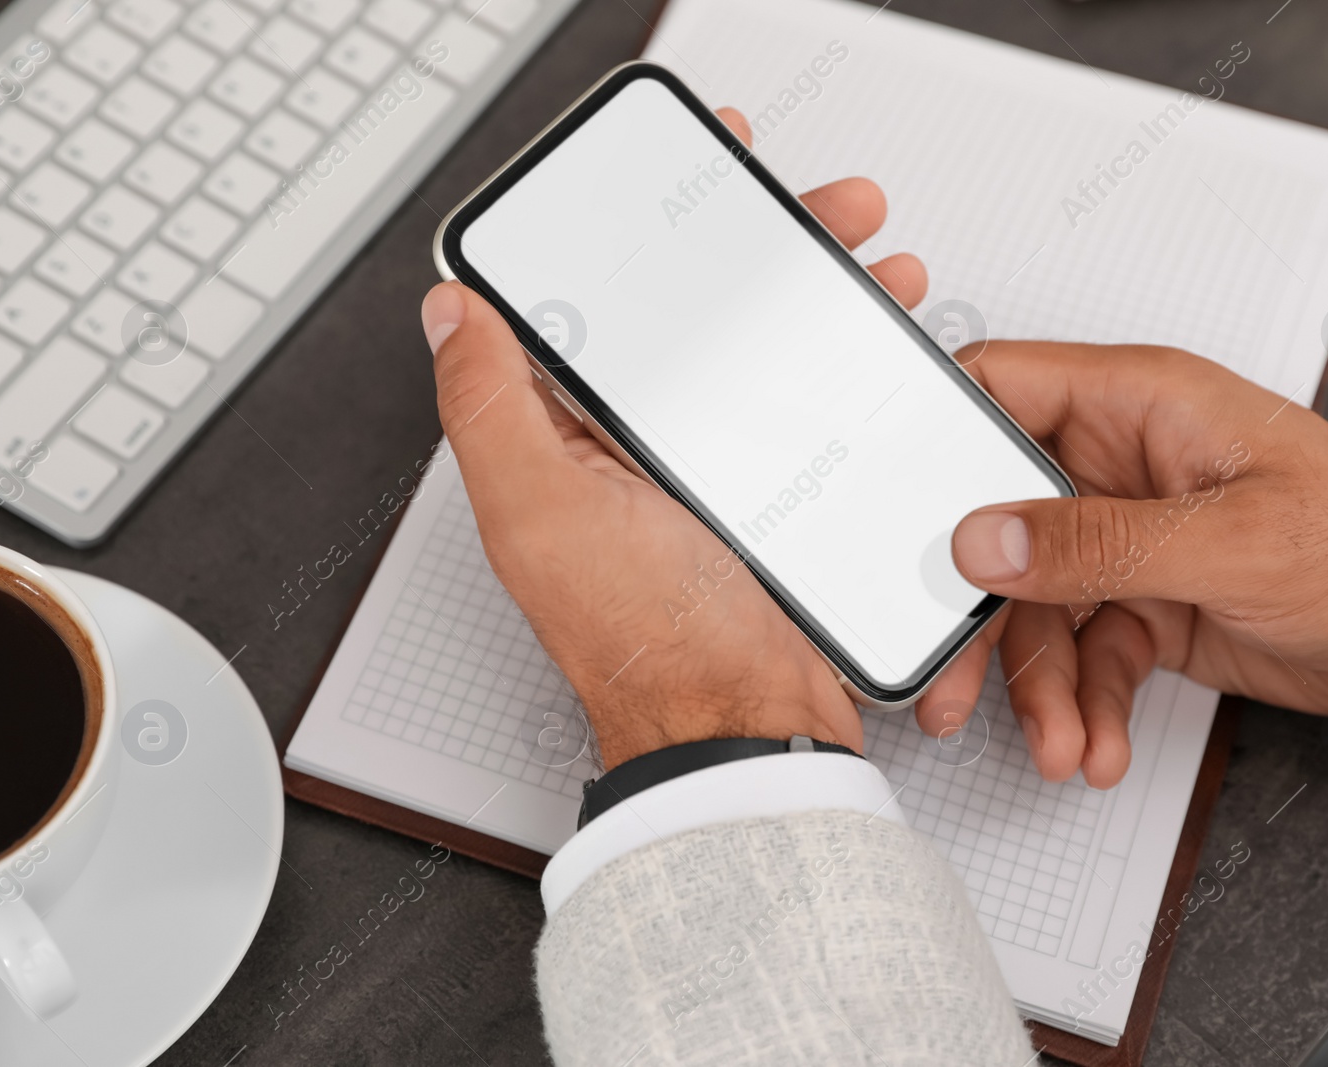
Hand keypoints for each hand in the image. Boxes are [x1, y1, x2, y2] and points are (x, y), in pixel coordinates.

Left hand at [422, 109, 927, 767]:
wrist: (749, 729)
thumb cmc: (650, 641)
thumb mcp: (546, 511)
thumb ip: (490, 407)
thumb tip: (450, 311)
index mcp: (561, 439)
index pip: (586, 300)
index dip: (632, 225)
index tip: (687, 171)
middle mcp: (626, 449)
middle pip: (683, 308)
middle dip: (750, 241)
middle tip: (806, 204)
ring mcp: (699, 470)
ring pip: (750, 344)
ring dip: (809, 287)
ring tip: (867, 258)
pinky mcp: (764, 497)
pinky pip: (797, 399)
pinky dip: (839, 357)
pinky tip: (878, 336)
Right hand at [917, 343, 1327, 787]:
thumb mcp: (1227, 541)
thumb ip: (1096, 543)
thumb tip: (983, 538)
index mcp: (1136, 403)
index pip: (999, 389)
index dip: (931, 436)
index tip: (881, 507)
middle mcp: (1118, 464)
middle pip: (1000, 522)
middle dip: (978, 615)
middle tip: (950, 685)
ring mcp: (1129, 537)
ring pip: (1038, 606)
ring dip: (1039, 686)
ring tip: (1059, 747)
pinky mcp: (1146, 600)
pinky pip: (1085, 651)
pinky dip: (1086, 704)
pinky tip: (1100, 745)